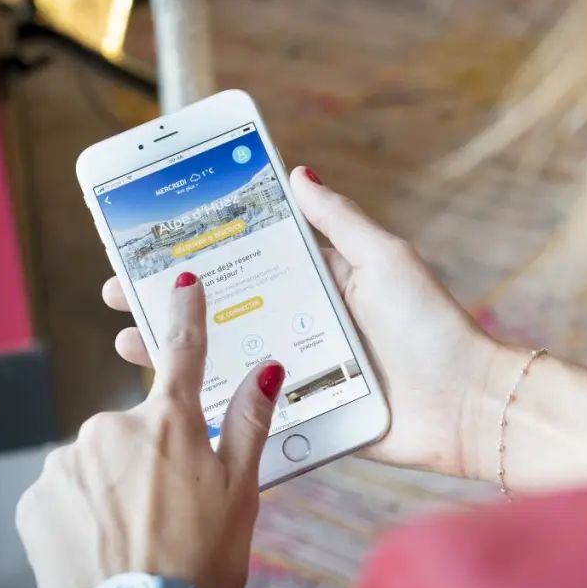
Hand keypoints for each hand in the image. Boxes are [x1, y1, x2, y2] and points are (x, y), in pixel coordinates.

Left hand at [17, 274, 285, 587]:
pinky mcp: (35, 498)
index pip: (182, 350)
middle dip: (152, 452)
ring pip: (98, 458)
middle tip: (172, 503)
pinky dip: (83, 506)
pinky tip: (104, 540)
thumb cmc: (205, 559)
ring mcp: (67, 462)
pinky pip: (64, 488)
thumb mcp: (243, 487)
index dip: (186, 313)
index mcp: (170, 421)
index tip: (183, 282)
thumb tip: (267, 368)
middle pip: (136, 425)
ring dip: (115, 482)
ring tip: (137, 531)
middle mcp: (112, 428)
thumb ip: (250, 420)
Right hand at [101, 166, 503, 478]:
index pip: (250, 259)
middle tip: (121, 291)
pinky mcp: (306, 414)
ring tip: (130, 340)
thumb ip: (340, 222)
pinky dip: (211, 403)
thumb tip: (298, 173)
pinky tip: (168, 400)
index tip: (155, 242)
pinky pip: (251, 409)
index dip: (203, 250)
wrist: (465, 407)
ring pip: (227, 357)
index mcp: (322, 282)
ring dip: (178, 349)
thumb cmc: (431, 326)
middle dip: (173, 301)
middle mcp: (306, 323)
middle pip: (227, 308)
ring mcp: (302, 370)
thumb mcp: (386, 259)